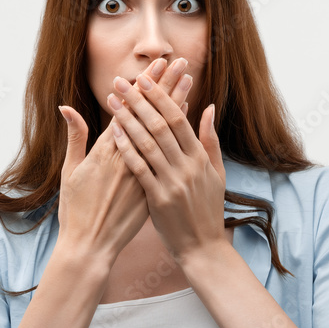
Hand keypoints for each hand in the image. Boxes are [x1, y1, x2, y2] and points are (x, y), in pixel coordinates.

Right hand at [57, 58, 191, 266]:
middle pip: (150, 115)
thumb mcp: (71, 171)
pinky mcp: (151, 189)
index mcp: (105, 152)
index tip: (155, 66)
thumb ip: (74, 137)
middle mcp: (126, 158)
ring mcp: (141, 173)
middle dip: (164, 87)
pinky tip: (187, 121)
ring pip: (162, 133)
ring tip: (188, 81)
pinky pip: (168, 156)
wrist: (89, 248)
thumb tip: (66, 107)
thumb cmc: (76, 211)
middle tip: (178, 63)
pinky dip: (176, 138)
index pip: (129, 110)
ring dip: (175, 105)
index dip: (143, 87)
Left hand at [106, 58, 227, 264]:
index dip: (160, 96)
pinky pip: (139, 168)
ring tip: (112, 101)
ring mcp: (173, 183)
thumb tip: (209, 107)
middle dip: (138, 100)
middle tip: (120, 81)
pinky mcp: (158, 199)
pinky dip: (126, 148)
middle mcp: (187, 167)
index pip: (178, 118)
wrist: (203, 248)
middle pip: (160, 125)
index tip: (144, 79)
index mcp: (200, 158)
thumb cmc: (208, 209)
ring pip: (147, 143)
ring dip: (127, 119)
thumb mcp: (216, 173)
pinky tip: (113, 132)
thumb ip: (210, 140)